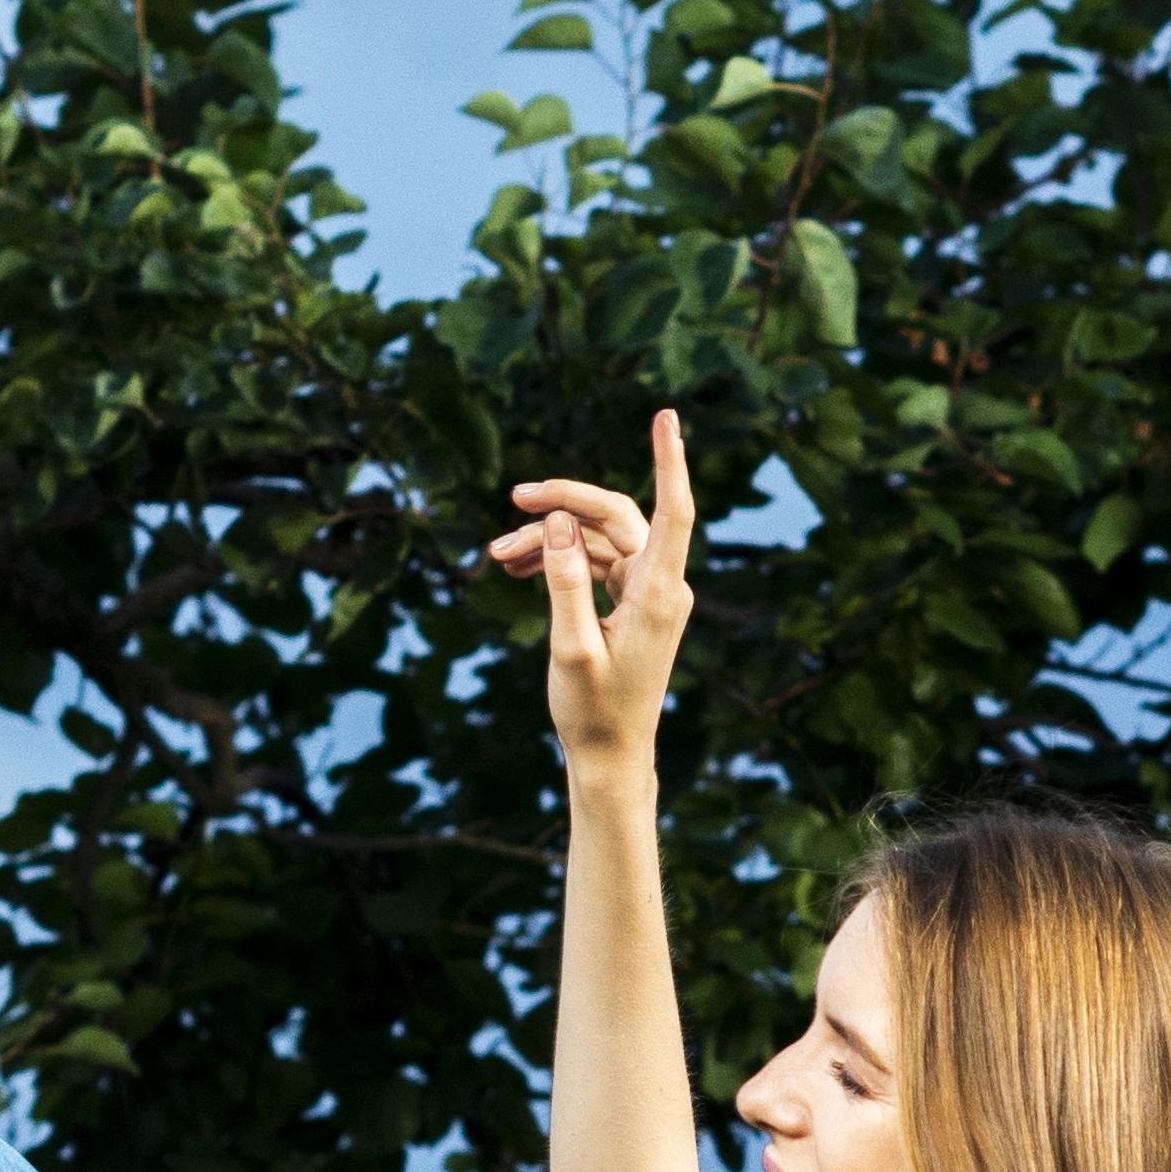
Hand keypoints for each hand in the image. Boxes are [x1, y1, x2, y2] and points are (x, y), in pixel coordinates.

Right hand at [485, 413, 697, 783]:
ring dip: (549, 539)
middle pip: (615, 516)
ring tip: (496, 554)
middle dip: (563, 503)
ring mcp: (647, 592)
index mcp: (658, 594)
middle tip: (514, 499)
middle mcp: (661, 586)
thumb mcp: (570, 648)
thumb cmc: (593, 711)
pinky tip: (515, 567)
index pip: (674, 511)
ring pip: (597, 539)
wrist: (610, 756)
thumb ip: (565, 582)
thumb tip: (562, 522)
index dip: (670, 460)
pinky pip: (594, 562)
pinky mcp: (631, 602)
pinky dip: (557, 559)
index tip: (667, 415)